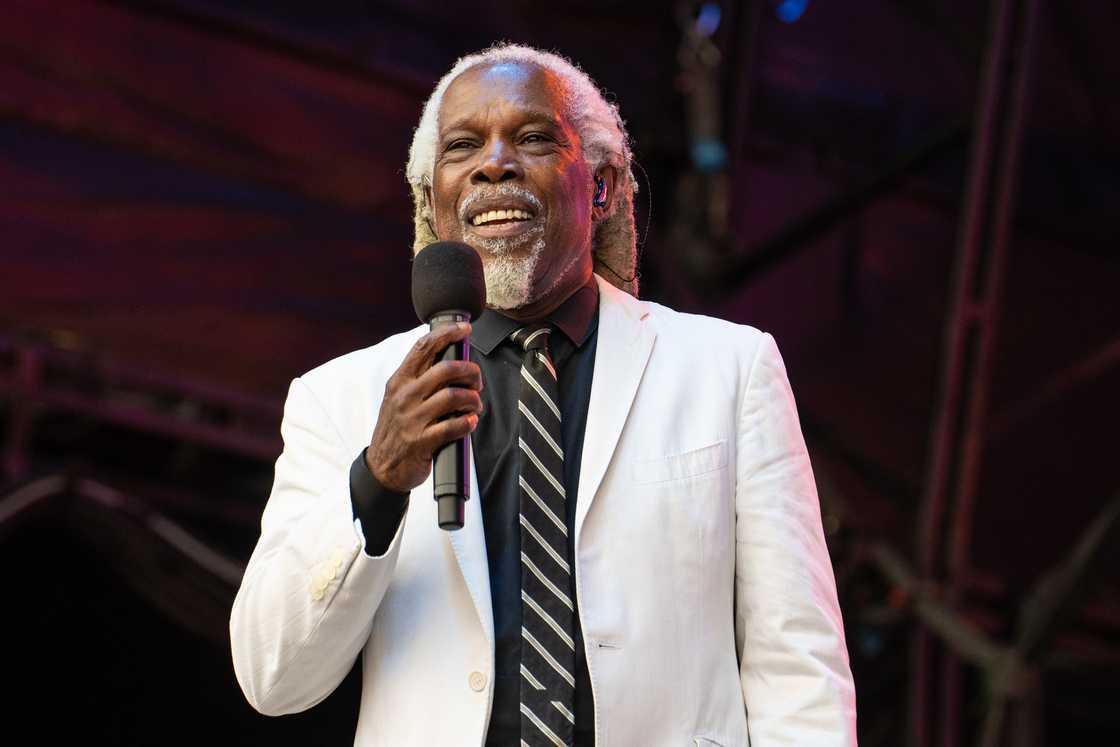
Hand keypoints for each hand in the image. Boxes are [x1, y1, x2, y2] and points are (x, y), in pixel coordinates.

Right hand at [366, 323, 482, 492]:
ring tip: (475, 405)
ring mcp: (412, 418)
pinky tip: (470, 422)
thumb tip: (452, 361)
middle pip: (445, 369)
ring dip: (472, 399)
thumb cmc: (396, 429)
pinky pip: (453, 426)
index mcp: (399, 381)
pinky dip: (467, 423)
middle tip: (477, 380)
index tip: (465, 329)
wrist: (382, 467)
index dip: (447, 333)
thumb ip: (420, 380)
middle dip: (470, 371)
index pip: (423, 347)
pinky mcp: (421, 441)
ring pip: (453, 396)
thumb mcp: (399, 398)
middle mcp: (404, 396)